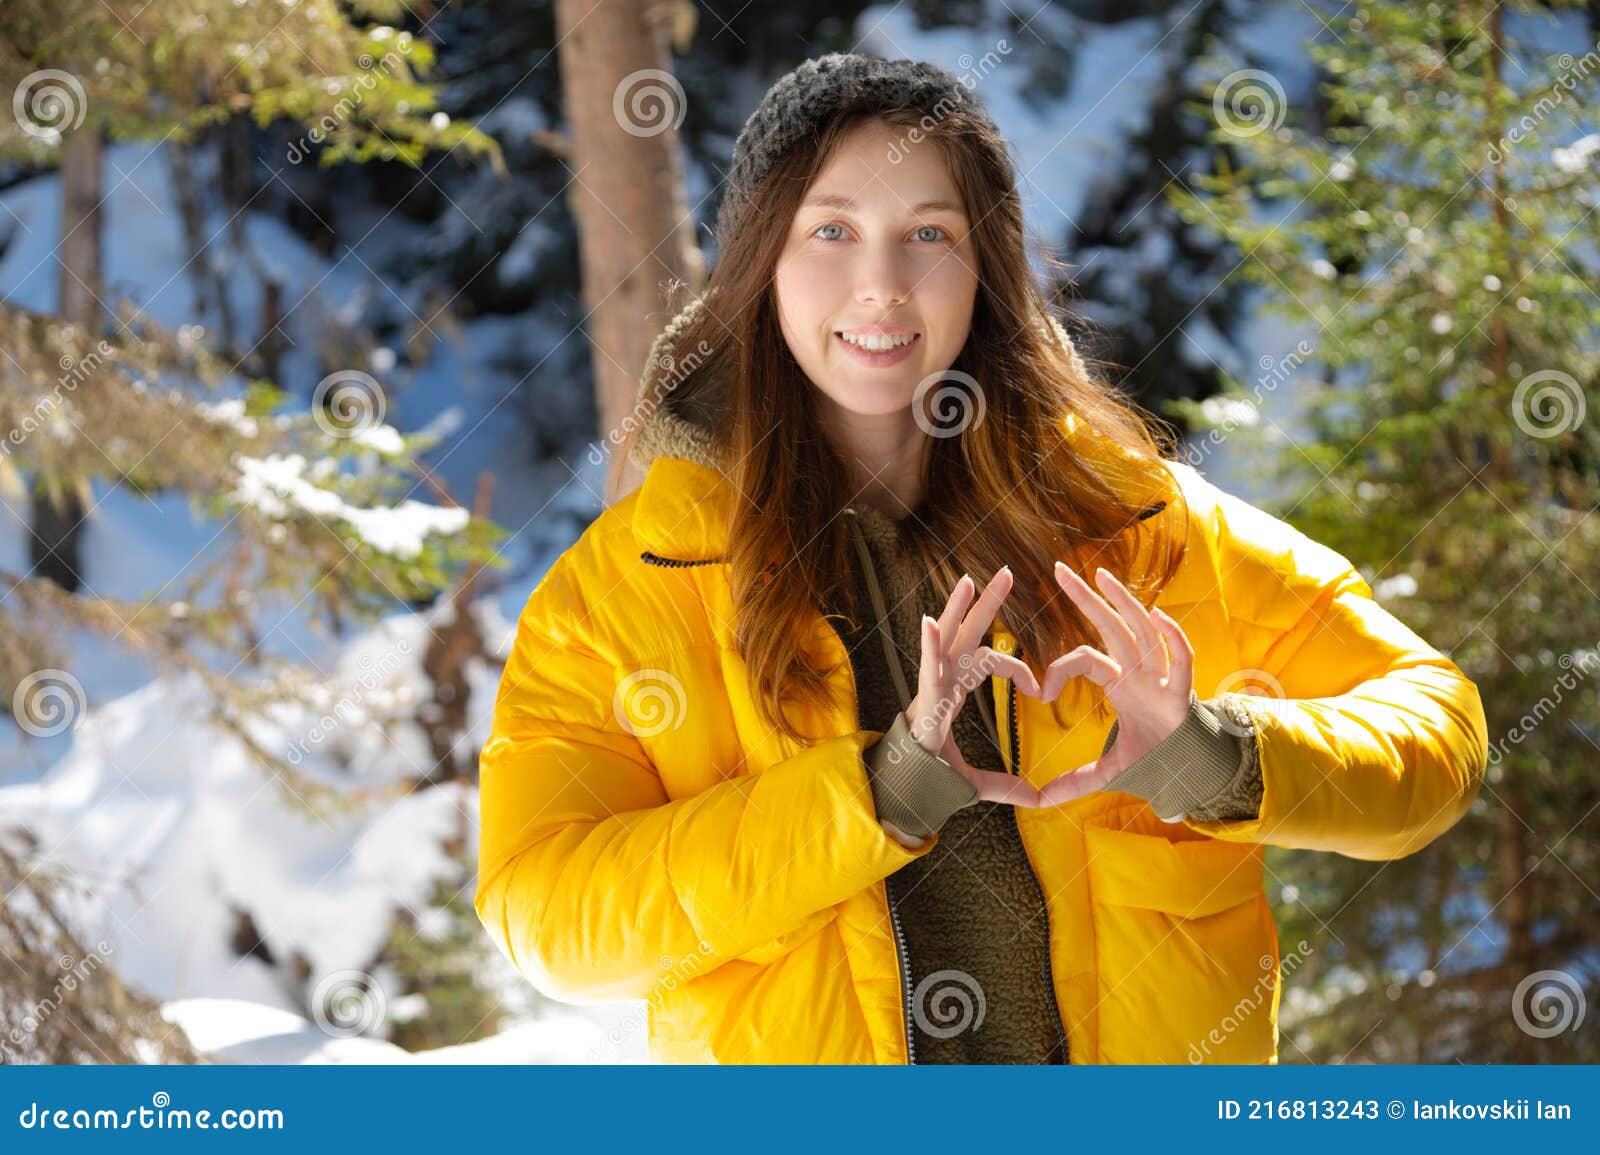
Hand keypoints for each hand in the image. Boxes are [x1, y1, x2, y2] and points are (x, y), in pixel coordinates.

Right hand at [905, 565, 1042, 807]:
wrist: (909, 788)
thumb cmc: (935, 774)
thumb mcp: (979, 781)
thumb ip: (1008, 786)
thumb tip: (1039, 799)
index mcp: (956, 688)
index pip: (991, 661)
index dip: (1018, 669)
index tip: (1042, 691)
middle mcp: (944, 678)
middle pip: (970, 632)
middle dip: (986, 603)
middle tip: (1006, 572)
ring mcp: (932, 684)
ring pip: (948, 638)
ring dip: (958, 608)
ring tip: (969, 579)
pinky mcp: (925, 696)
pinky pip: (927, 664)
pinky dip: (929, 643)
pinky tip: (932, 622)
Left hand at [1030, 562, 1194, 807]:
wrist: (1191, 771)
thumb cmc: (1154, 757)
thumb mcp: (1110, 770)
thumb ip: (1077, 781)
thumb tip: (1040, 801)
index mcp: (1120, 682)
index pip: (1085, 659)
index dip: (1059, 669)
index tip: (1037, 692)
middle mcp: (1139, 671)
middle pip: (1110, 626)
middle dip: (1086, 598)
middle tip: (1058, 569)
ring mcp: (1161, 676)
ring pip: (1141, 630)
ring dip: (1123, 602)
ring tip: (1101, 575)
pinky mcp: (1183, 690)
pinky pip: (1180, 656)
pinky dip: (1172, 636)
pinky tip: (1158, 614)